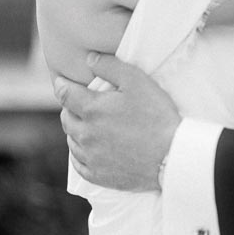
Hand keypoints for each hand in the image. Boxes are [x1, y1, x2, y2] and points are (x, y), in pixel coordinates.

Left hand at [53, 53, 180, 190]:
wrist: (172, 156)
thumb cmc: (157, 116)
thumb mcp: (138, 82)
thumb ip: (110, 67)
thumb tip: (89, 59)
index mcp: (92, 110)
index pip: (64, 94)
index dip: (61, 85)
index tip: (61, 82)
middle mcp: (85, 134)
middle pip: (66, 118)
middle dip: (70, 108)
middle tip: (79, 104)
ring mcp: (91, 157)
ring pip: (71, 141)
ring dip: (75, 131)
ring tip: (87, 125)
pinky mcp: (99, 175)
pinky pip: (79, 164)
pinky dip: (80, 154)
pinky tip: (89, 150)